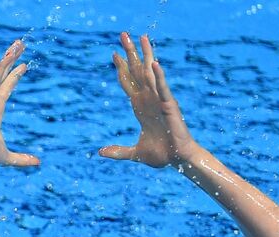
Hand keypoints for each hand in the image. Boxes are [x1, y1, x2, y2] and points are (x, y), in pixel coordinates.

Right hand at [0, 40, 38, 167]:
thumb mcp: (8, 157)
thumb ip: (22, 159)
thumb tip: (37, 163)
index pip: (6, 90)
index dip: (14, 78)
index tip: (23, 67)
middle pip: (3, 76)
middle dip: (12, 61)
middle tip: (20, 46)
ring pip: (0, 72)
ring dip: (10, 57)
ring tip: (19, 43)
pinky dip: (3, 64)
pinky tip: (11, 53)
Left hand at [99, 33, 200, 168]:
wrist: (177, 160)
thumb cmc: (161, 154)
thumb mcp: (134, 153)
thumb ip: (118, 151)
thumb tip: (101, 152)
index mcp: (140, 107)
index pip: (129, 82)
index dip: (121, 68)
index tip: (114, 54)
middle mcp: (149, 99)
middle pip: (137, 71)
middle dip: (130, 53)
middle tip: (123, 34)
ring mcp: (159, 100)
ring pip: (150, 73)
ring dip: (145, 55)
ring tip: (141, 37)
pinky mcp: (169, 105)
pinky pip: (163, 88)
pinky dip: (159, 76)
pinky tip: (155, 63)